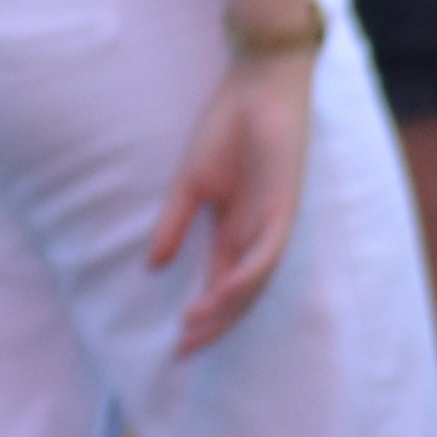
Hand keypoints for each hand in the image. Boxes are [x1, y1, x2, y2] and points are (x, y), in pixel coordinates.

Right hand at [148, 48, 313, 354]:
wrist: (258, 85)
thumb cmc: (228, 127)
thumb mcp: (190, 182)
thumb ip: (174, 224)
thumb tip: (150, 267)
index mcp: (235, 230)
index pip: (220, 286)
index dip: (203, 318)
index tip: (179, 345)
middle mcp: (257, 235)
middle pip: (240, 296)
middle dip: (214, 325)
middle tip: (185, 350)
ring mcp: (273, 222)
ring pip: (256, 281)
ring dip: (228, 306)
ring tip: (197, 323)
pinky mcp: (285, 205)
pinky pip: (270, 250)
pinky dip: (250, 273)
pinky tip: (227, 290)